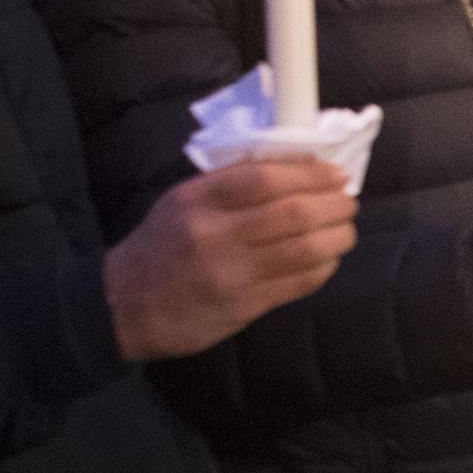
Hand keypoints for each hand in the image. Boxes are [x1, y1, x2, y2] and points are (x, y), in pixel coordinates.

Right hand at [106, 158, 357, 361]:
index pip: (266, 178)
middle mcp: (216, 236)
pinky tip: (327, 257)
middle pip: (295, 214)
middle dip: (335, 204)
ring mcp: (232, 274)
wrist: (124, 306)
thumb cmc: (162, 245)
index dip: (310, 174)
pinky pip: (300, 282)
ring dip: (338, 236)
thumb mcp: (184, 201)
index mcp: (198, 201)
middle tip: (348, 201)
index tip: (334, 173)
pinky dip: (324, 266)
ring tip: (345, 228)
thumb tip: (297, 165)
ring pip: (306, 250)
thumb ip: (232, 183)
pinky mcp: (245, 307)